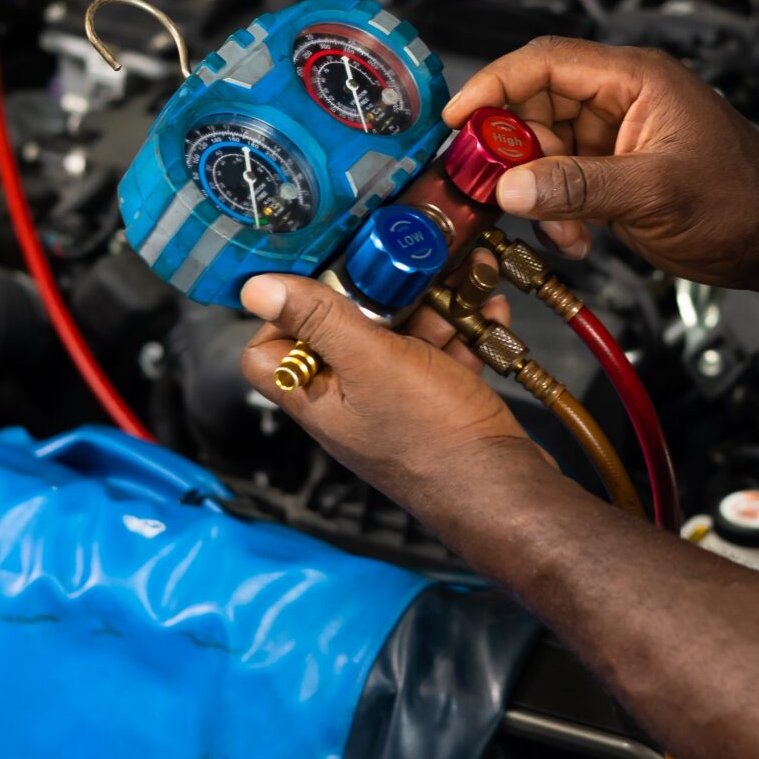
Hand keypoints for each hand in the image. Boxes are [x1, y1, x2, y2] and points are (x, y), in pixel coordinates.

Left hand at [237, 273, 553, 507]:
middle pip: (342, 333)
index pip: (267, 353)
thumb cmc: (434, 436)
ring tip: (464, 280)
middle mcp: (349, 401)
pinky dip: (460, 330)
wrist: (503, 489)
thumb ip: (318, 320)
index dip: (284, 313)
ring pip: (398, 339)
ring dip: (431, 307)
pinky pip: (439, 355)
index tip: (318, 280)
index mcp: (318, 396)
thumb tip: (255, 288)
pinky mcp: (436, 404)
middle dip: (378, 295)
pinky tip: (487, 311)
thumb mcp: (371, 362)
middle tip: (404, 269)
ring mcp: (394, 404)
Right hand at [445, 37, 758, 288]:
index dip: (493, 86)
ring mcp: (617, 134)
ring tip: (558, 226)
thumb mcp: (654, 192)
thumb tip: (511, 186)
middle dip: (512, 151)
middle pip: (534, 105)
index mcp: (635, 78)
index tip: (457, 119)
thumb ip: (578, 187)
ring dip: (537, 190)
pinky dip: (557, 209)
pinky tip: (575, 237)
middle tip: (496, 187)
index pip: (544, 62)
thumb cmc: (743, 201)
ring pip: (544, 148)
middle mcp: (621, 98)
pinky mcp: (616, 169)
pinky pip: (563, 179)